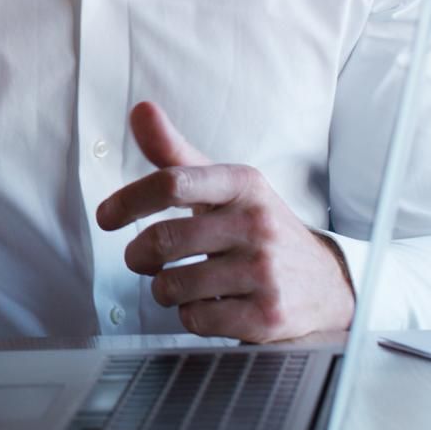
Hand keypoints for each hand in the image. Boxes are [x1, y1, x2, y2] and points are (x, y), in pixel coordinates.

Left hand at [96, 102, 355, 342]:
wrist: (324, 285)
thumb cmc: (257, 228)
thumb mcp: (224, 186)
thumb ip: (175, 152)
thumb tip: (140, 110)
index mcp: (243, 184)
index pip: (172, 182)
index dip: (128, 200)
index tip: (106, 217)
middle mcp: (257, 224)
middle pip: (163, 239)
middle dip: (138, 254)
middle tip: (141, 258)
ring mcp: (265, 272)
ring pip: (173, 285)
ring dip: (163, 288)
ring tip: (181, 281)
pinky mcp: (267, 317)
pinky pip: (195, 319)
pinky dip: (190, 315)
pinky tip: (210, 304)